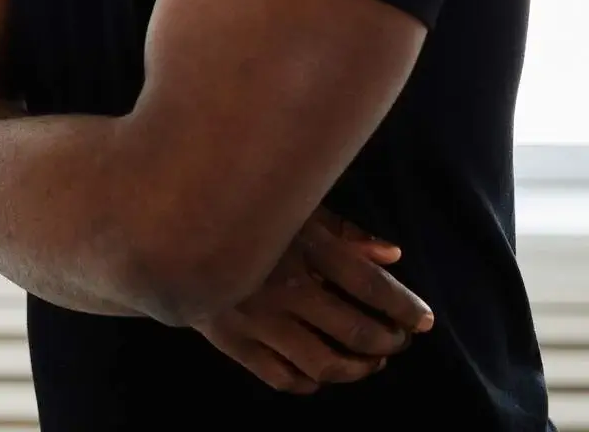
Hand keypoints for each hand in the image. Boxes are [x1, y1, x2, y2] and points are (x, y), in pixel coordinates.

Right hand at [197, 209, 434, 393]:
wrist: (164, 229)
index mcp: (304, 245)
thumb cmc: (239, 210)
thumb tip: (392, 254)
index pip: (375, 288)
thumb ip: (342, 230)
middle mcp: (285, 286)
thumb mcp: (292, 207)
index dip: (408, 309)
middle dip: (388, 342)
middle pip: (357, 331)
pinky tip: (319, 372)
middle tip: (396, 340)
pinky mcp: (231, 338)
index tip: (424, 321)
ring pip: (325, 363)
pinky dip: (309, 381)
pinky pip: (282, 377)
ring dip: (357, 369)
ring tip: (368, 362)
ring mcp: (257, 318)